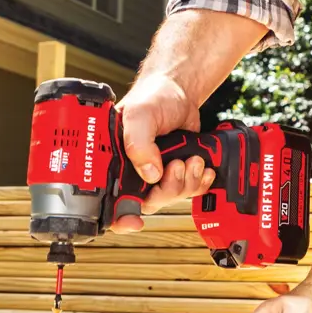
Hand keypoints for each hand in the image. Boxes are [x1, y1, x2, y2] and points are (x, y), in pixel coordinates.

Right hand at [110, 73, 214, 231]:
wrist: (179, 89)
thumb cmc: (153, 96)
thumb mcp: (140, 115)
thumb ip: (138, 143)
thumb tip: (150, 174)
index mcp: (113, 160)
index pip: (109, 199)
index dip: (118, 217)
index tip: (132, 223)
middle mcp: (132, 170)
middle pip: (146, 202)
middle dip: (167, 189)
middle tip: (177, 166)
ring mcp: (154, 172)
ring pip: (169, 197)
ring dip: (186, 183)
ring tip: (193, 158)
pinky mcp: (175, 170)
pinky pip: (186, 190)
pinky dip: (199, 182)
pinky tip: (202, 167)